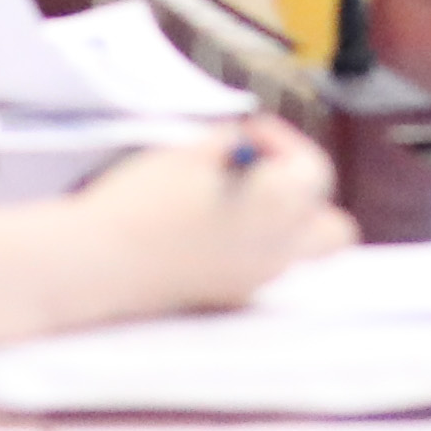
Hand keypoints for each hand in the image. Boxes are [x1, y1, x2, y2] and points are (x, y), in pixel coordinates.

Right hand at [51, 118, 356, 320]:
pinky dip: (251, 245)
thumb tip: (244, 147)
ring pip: (298, 252)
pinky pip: (263, 269)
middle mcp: (279, 252)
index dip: (282, 141)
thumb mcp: (190, 152)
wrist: (98, 264)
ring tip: (232, 197)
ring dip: (279, 220)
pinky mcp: (226, 299)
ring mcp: (255, 282)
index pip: (313, 170)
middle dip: (306, 194)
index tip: (247, 132)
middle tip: (262, 173)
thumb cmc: (142, 202)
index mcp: (279, 209)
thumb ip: (232, 144)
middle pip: (333, 228)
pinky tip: (209, 228)